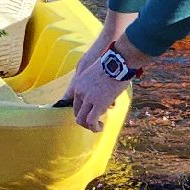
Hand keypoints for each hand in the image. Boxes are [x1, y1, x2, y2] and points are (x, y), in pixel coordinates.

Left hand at [64, 12, 148, 131]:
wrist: (118, 61)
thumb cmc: (113, 64)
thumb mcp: (98, 72)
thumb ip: (97, 84)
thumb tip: (106, 94)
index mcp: (78, 83)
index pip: (71, 100)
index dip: (80, 109)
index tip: (87, 112)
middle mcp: (79, 92)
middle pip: (76, 112)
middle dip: (85, 118)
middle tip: (96, 121)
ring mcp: (87, 98)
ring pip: (81, 120)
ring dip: (89, 125)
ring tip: (98, 126)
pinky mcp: (97, 104)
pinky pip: (91, 121)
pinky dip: (95, 127)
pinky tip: (101, 127)